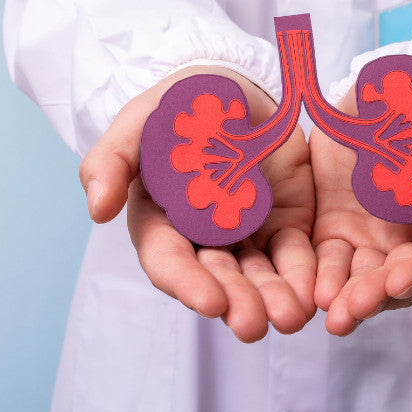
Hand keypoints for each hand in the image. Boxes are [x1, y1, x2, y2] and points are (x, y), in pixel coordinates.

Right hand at [79, 66, 316, 341]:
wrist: (231, 87)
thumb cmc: (176, 106)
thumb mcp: (140, 122)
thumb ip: (112, 160)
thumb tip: (96, 208)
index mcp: (161, 222)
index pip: (170, 261)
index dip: (187, 283)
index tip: (210, 303)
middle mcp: (203, 239)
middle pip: (218, 279)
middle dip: (236, 302)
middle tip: (253, 325)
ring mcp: (247, 235)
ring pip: (259, 277)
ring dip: (273, 300)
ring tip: (291, 317)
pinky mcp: (285, 224)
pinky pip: (296, 255)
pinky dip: (305, 275)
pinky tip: (315, 294)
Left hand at [310, 84, 411, 334]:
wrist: (381, 92)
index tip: (402, 280)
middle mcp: (411, 239)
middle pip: (403, 280)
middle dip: (381, 296)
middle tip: (356, 307)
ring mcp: (372, 239)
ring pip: (364, 282)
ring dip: (351, 302)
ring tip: (335, 316)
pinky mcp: (334, 232)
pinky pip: (328, 263)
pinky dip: (322, 281)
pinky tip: (312, 293)